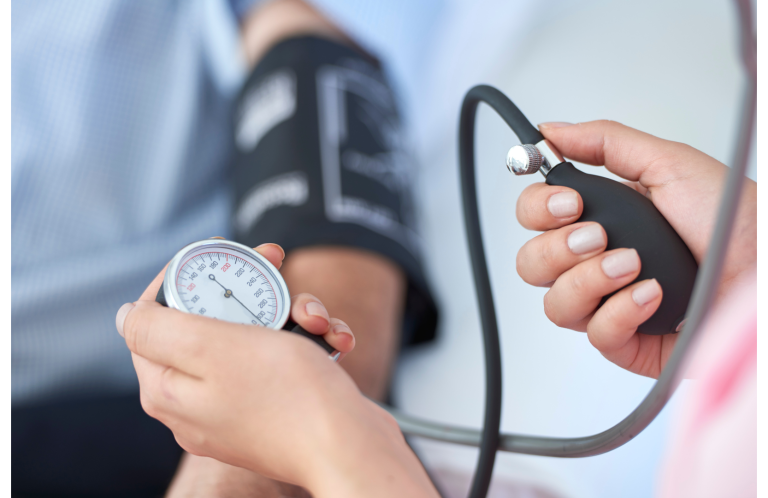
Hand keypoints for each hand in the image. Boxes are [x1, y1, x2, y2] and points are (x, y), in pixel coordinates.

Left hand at [117, 243, 437, 496]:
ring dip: (291, 314)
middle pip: (210, 320)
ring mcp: (238, 405)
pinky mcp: (276, 407)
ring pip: (254, 335)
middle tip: (277, 263)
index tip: (220, 253)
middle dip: (251, 289)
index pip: (154, 315)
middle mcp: (197, 400)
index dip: (184, 276)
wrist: (351, 448)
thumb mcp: (213, 347)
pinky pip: (283, 359)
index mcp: (168, 387)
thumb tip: (127, 316)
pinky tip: (334, 340)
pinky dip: (309, 341)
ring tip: (317, 319)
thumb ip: (158, 328)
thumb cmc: (288, 397)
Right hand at [515, 121, 755, 377]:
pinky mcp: (628, 341)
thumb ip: (605, 143)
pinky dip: (621, 313)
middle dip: (558, 248)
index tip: (570, 202)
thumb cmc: (733, 219)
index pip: (533, 216)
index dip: (538, 209)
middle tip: (599, 236)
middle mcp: (595, 261)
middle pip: (530, 264)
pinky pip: (596, 335)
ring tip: (632, 265)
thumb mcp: (668, 164)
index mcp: (600, 217)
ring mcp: (608, 302)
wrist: (766, 271)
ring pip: (555, 304)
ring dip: (589, 280)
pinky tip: (652, 295)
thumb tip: (549, 132)